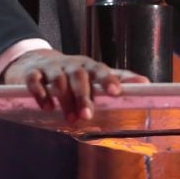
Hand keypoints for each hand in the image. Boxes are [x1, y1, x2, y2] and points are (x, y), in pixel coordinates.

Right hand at [0, 49, 147, 123]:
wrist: (35, 61)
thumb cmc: (73, 73)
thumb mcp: (94, 74)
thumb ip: (118, 79)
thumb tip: (146, 83)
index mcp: (88, 66)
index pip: (101, 70)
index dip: (108, 80)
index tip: (116, 92)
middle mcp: (71, 65)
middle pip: (79, 76)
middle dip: (83, 96)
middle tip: (87, 115)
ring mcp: (51, 68)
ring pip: (58, 80)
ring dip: (64, 99)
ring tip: (68, 117)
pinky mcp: (33, 73)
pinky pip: (35, 80)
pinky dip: (40, 93)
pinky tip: (46, 106)